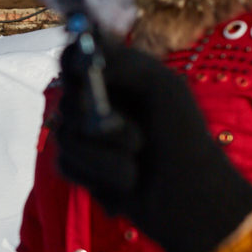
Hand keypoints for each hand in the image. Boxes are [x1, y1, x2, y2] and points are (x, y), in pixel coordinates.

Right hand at [54, 38, 251, 251]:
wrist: (188, 197)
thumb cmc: (183, 137)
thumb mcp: (164, 88)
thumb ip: (126, 64)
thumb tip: (86, 56)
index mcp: (119, 77)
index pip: (78, 54)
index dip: (73, 55)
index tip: (80, 67)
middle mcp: (97, 102)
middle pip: (64, 94)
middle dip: (91, 114)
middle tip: (124, 131)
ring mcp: (85, 135)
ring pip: (64, 133)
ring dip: (103, 153)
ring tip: (135, 161)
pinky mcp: (78, 167)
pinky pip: (66, 162)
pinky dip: (97, 173)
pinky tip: (123, 181)